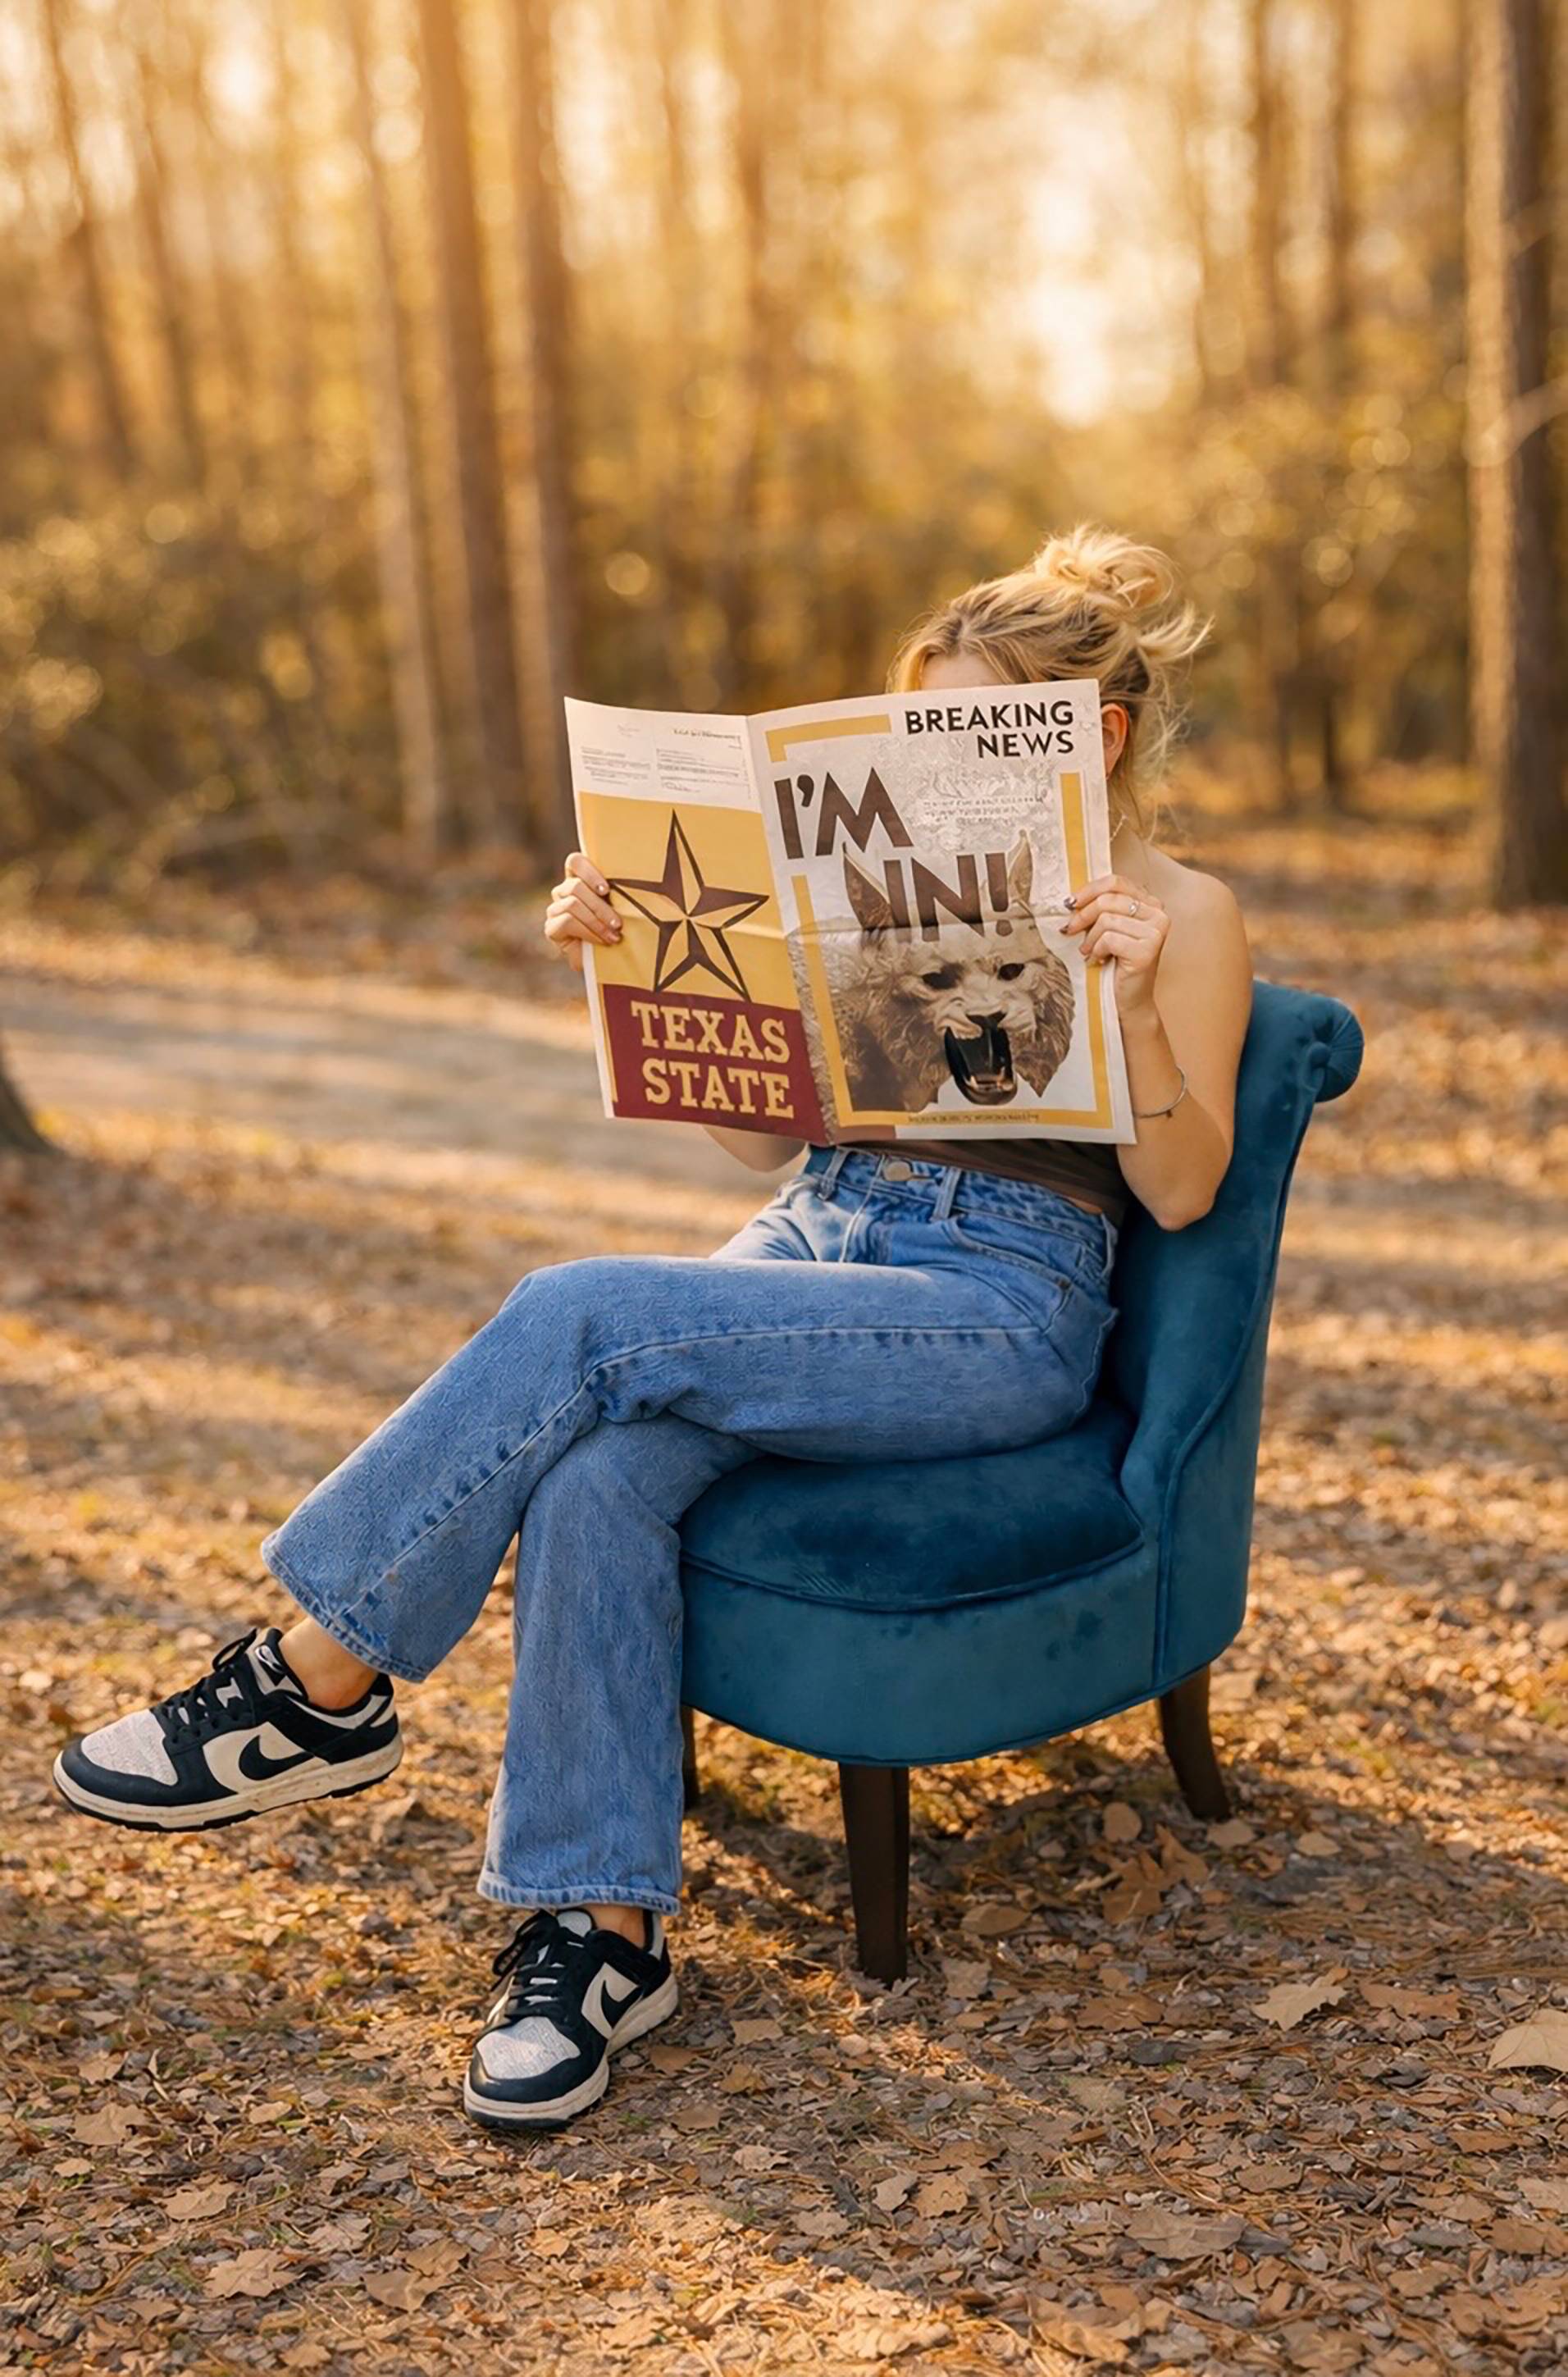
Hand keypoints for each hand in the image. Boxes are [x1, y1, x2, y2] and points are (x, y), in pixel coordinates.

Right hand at [544, 850, 621, 973]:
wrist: (609, 962)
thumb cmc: (619, 930)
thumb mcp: (623, 908)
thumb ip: (623, 892)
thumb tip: (645, 880)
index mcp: (580, 879)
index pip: (575, 862)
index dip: (589, 872)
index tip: (607, 890)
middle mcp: (564, 891)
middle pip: (575, 886)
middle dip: (601, 907)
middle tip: (618, 923)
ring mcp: (555, 909)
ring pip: (572, 904)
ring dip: (596, 921)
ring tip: (614, 936)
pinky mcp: (551, 928)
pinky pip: (566, 921)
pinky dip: (587, 931)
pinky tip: (601, 941)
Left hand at [1059, 872, 1168, 1014]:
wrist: (1130, 1000)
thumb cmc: (1116, 964)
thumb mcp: (1110, 929)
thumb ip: (1102, 908)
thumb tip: (1072, 898)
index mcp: (1150, 903)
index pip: (1116, 882)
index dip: (1089, 890)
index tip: (1070, 903)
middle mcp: (1158, 914)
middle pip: (1109, 899)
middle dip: (1083, 915)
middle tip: (1070, 929)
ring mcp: (1156, 932)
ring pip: (1107, 919)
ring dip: (1090, 938)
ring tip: (1089, 950)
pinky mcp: (1148, 950)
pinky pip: (1109, 938)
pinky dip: (1097, 950)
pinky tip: (1098, 959)